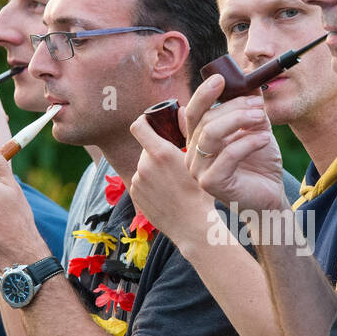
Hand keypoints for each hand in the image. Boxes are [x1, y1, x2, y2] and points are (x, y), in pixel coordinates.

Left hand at [129, 114, 218, 248]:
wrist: (193, 225)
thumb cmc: (202, 192)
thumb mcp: (198, 160)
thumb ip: (186, 133)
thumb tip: (181, 110)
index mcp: (161, 153)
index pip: (139, 126)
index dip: (144, 121)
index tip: (151, 122)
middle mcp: (144, 165)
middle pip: (145, 148)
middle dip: (156, 151)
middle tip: (173, 161)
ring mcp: (137, 181)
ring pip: (144, 166)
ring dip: (154, 168)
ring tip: (172, 181)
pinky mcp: (135, 195)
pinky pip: (141, 182)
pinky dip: (150, 184)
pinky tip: (165, 193)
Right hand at [182, 75, 287, 213]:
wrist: (270, 196)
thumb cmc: (260, 164)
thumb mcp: (256, 129)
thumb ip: (249, 107)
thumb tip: (249, 81)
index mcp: (198, 138)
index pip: (194, 111)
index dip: (204, 93)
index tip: (221, 79)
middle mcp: (193, 153)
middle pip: (206, 119)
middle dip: (234, 106)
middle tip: (258, 104)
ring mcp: (198, 170)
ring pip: (212, 133)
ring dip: (239, 119)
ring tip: (261, 118)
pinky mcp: (211, 183)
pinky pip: (228, 154)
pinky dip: (248, 141)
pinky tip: (264, 138)